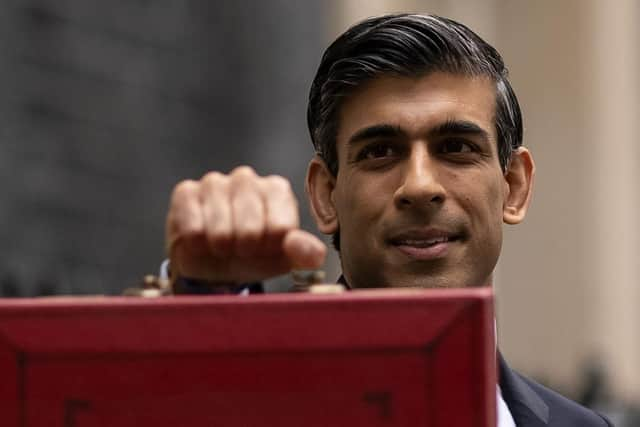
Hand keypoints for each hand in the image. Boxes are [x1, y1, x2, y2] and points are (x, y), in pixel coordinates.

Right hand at [166, 166, 326, 282]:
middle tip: (240, 249)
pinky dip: (197, 244)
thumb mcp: (283, 258)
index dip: (270, 248)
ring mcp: (215, 182)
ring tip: (221, 246)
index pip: (280, 228)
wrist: (212, 262)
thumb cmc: (252, 254)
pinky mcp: (185, 192)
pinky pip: (193, 228)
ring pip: (220, 230)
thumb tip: (314, 254)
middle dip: (244, 250)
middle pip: (250, 229)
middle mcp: (247, 178)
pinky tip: (201, 240)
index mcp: (276, 190)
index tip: (264, 248)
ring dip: (221, 249)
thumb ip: (305, 254)